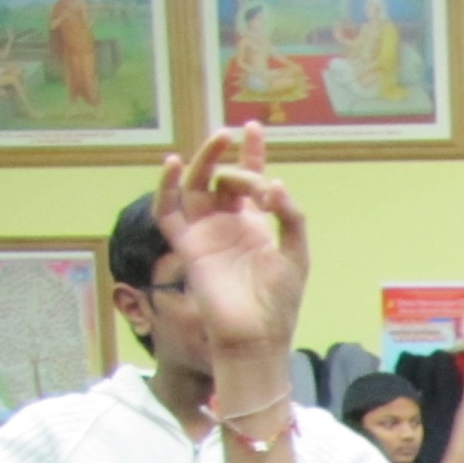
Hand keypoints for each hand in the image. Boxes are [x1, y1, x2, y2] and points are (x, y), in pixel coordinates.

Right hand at [154, 125, 307, 355]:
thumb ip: (291, 217)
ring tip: (219, 139)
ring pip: (196, 186)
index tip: (254, 127)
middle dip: (234, 160)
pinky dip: (167, 187)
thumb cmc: (280, 301)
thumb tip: (276, 183)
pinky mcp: (187, 245)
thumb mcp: (296, 255)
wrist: (257, 335)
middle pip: (223, 178)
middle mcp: (228, 224)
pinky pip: (168, 211)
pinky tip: (175, 165)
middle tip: (241, 144)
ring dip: (204, 160)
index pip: (251, 181)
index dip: (252, 153)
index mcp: (255, 226)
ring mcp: (206, 233)